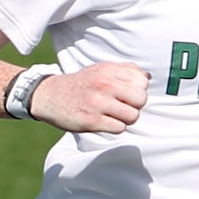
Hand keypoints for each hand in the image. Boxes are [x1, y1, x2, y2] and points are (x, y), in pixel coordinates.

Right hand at [32, 63, 148, 135]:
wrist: (51, 96)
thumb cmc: (82, 84)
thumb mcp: (101, 69)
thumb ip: (125, 70)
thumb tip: (147, 77)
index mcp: (108, 70)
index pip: (142, 81)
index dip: (139, 89)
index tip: (128, 93)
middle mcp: (104, 84)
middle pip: (141, 99)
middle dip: (136, 106)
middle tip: (124, 106)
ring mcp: (97, 104)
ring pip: (132, 116)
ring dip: (126, 119)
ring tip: (114, 115)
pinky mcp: (91, 121)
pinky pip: (119, 128)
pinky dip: (115, 127)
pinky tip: (105, 122)